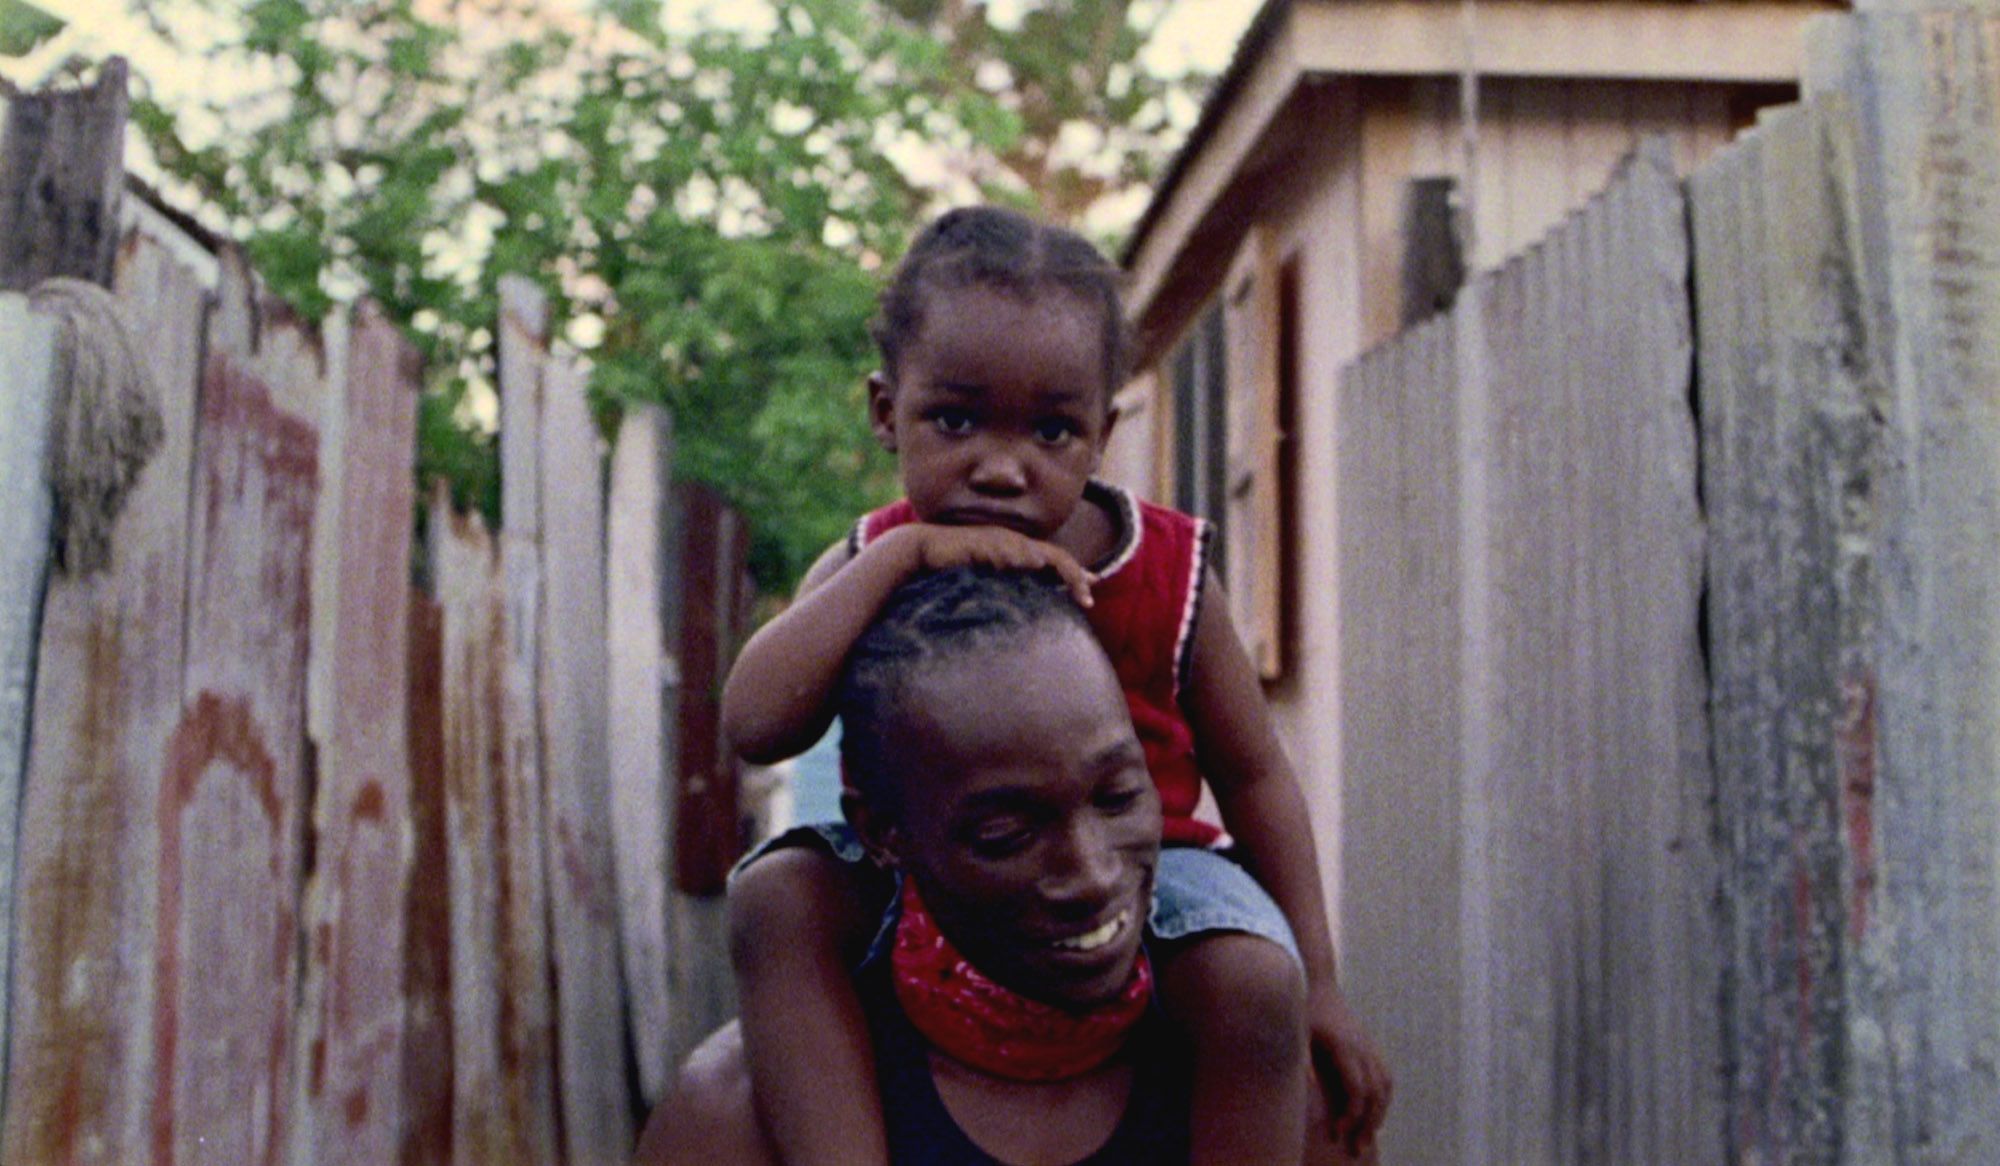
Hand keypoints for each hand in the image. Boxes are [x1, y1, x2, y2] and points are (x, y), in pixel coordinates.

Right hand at [902, 524, 1095, 607]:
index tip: (1093, 587)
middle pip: (1054, 556)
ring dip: (1058, 567)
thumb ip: (1008, 590)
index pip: (1054, 560)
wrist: (922, 552)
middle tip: (1090, 596)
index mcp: (1017, 552)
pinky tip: (1034, 565)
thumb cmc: (953, 570)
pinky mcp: (983, 542)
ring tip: (1075, 586)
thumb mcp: (987, 584)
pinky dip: (1023, 558)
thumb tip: (1027, 611)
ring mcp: (999, 541)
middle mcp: (1013, 544)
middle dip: (1075, 574)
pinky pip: (1008, 550)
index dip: (1075, 573)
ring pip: (1037, 552)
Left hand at [1309, 987, 1391, 1157]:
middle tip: (1357, 1149)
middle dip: (1368, 1124)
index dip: (1350, 1116)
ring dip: (1379, 1113)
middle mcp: (1362, 1047)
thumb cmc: (1300, 1010)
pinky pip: (1385, 1075)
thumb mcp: (1294, 1034)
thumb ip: (1300, 1062)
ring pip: (1385, 1086)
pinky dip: (1383, 1098)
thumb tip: (1303, 1092)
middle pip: (1375, 1094)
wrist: (1316, 982)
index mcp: (1344, 1047)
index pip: (1357, 1091)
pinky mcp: (1370, 1044)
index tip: (1337, 1133)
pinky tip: (1373, 1112)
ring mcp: (1369, 1045)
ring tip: (1368, 1136)